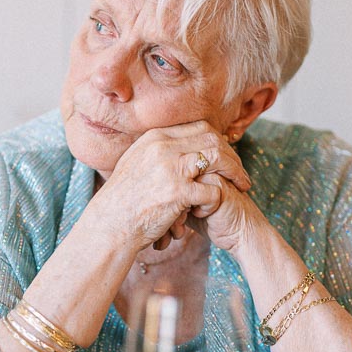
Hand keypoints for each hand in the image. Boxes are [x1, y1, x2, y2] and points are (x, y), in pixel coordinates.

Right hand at [88, 121, 249, 254]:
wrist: (109, 224)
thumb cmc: (123, 199)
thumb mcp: (136, 163)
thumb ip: (158, 151)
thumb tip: (182, 144)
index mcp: (155, 137)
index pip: (199, 127)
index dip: (219, 140)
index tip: (228, 155)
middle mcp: (163, 147)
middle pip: (212, 139)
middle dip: (232, 155)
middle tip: (240, 172)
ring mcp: (170, 168)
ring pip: (218, 159)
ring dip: (234, 173)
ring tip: (242, 185)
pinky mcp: (177, 193)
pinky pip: (212, 191)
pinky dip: (217, 200)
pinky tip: (214, 208)